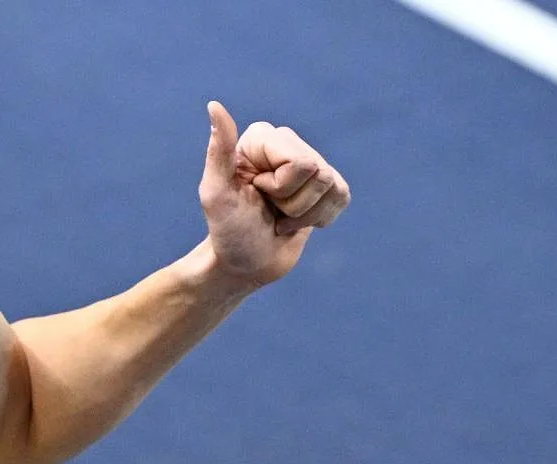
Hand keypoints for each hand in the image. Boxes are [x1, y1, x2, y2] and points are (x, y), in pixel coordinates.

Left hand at [198, 101, 349, 288]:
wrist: (245, 264)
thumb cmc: (227, 230)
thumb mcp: (217, 194)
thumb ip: (219, 151)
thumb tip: (214, 105)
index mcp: (261, 138)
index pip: (299, 162)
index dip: (280, 188)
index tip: (255, 193)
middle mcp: (286, 143)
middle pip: (318, 173)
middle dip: (293, 203)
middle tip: (268, 208)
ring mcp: (309, 164)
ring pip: (332, 186)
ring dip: (305, 214)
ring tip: (280, 216)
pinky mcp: (326, 186)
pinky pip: (342, 197)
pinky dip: (321, 219)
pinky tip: (296, 222)